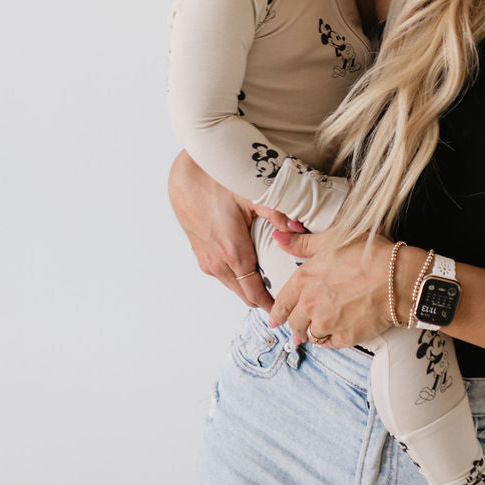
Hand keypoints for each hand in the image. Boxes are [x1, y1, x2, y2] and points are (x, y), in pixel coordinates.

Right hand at [167, 151, 272, 314]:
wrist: (184, 174)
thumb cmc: (217, 180)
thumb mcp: (253, 194)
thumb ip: (278, 214)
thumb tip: (299, 228)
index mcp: (232, 254)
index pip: (255, 294)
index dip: (271, 305)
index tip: (285, 311)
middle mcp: (217, 262)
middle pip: (244, 294)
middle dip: (264, 298)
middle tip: (286, 295)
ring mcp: (205, 259)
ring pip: (232, 284)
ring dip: (249, 285)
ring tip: (272, 278)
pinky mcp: (199, 252)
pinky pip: (222, 272)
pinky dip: (237, 274)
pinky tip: (251, 261)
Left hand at [268, 230, 397, 346]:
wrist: (396, 277)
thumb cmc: (367, 254)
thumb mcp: (331, 240)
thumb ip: (301, 243)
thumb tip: (277, 237)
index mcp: (303, 281)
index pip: (281, 304)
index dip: (277, 314)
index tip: (275, 321)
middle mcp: (310, 305)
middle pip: (295, 324)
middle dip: (297, 327)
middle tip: (300, 329)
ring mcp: (327, 323)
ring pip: (312, 336)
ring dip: (315, 333)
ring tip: (322, 329)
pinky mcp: (345, 337)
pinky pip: (332, 344)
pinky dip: (334, 340)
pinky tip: (339, 332)